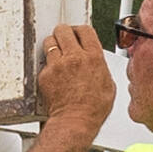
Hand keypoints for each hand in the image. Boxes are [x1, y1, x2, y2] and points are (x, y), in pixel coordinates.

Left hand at [33, 20, 115, 141]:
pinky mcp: (45, 74)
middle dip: (63, 33)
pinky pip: (44, 62)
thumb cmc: (93, 108)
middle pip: (63, 30)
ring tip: (57, 54)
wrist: (76, 121)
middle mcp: (75, 57)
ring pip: (50, 42)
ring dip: (53, 46)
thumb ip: (100, 67)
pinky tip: (54, 74)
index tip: (77, 33)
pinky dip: (48, 65)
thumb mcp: (108, 84)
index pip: (84, 30)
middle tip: (63, 39)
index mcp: (94, 57)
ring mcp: (58, 65)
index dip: (79, 30)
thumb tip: (96, 62)